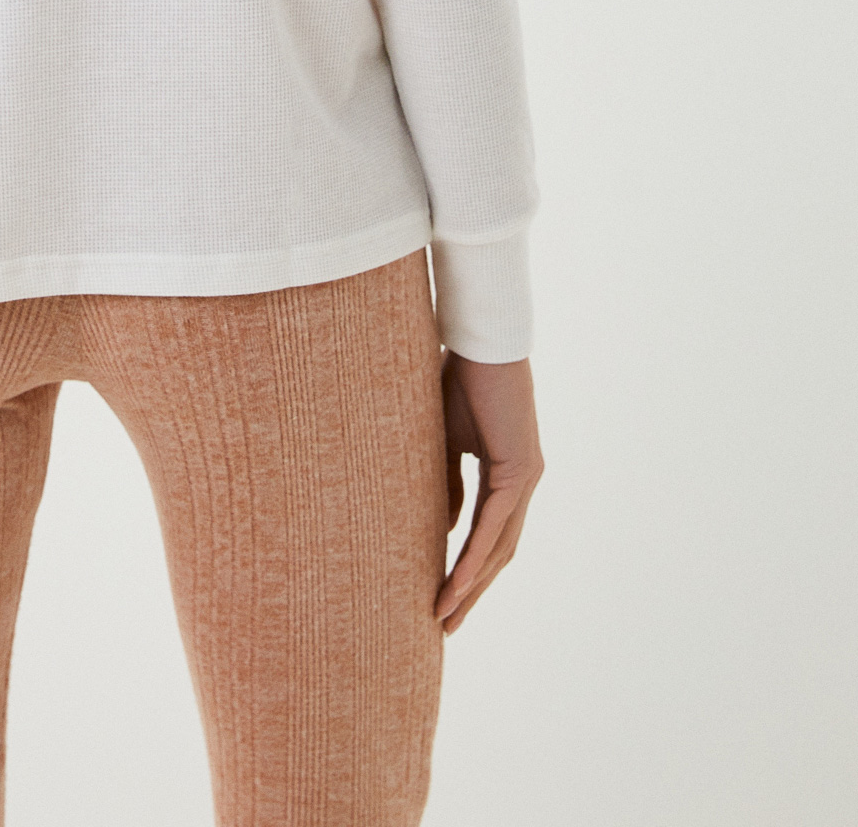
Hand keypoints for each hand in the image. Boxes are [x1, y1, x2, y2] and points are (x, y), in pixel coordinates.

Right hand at [434, 351, 542, 634]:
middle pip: (498, 552)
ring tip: (445, 615)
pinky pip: (496, 524)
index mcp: (507, 475)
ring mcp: (526, 478)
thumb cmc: (459, 380)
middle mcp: (523, 483)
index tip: (442, 599)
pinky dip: (476, 556)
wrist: (479, 342)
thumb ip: (448, 484)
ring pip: (500, 547)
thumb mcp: (445, 442)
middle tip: (445, 626)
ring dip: (473, 585)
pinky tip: (458, 582)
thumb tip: (444, 529)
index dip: (466, 570)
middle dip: (471, 592)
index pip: (488, 535)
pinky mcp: (520, 469)